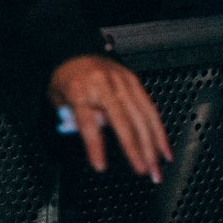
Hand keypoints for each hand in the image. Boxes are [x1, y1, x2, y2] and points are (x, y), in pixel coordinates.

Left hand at [48, 54, 172, 178]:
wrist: (75, 51)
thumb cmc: (66, 79)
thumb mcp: (58, 100)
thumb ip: (74, 120)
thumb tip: (97, 136)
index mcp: (79, 90)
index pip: (87, 122)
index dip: (95, 146)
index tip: (100, 166)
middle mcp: (103, 85)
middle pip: (122, 121)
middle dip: (135, 150)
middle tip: (143, 172)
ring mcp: (121, 82)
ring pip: (142, 117)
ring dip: (152, 146)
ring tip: (156, 168)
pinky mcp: (134, 82)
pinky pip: (150, 109)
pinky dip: (159, 131)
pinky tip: (164, 149)